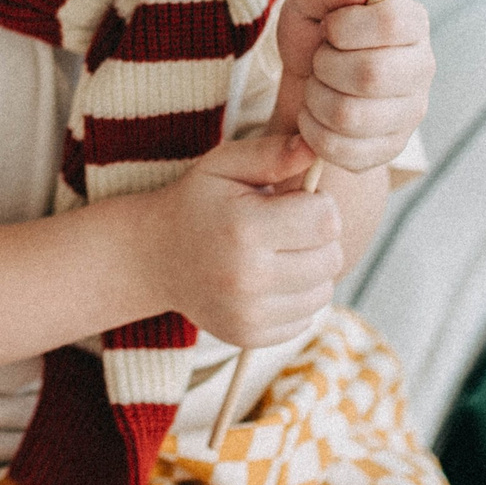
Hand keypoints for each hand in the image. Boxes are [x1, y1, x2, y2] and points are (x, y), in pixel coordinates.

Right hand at [129, 134, 340, 346]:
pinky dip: (295, 300)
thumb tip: (316, 147)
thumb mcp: (224, 165)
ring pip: (323, 292)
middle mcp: (248, 278)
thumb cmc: (197, 202)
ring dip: (310, 271)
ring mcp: (248, 314)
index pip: (327, 220)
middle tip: (285, 228)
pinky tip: (268, 282)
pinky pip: (306, 319)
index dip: (318, 205)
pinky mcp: (250, 337)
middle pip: (331, 258)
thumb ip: (272, 153)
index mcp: (244, 228)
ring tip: (278, 254)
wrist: (154, 257)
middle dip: (317, 239)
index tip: (295, 201)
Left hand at [271, 0, 432, 175]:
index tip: (331, 27)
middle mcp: (421, 68)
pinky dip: (313, 133)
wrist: (304, 85)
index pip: (393, 22)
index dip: (348, 26)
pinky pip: (343, 150)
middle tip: (320, 59)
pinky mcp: (388, 150)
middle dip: (326, 66)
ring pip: (351, 116)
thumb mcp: (310, 0)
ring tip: (316, 86)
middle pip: (371, 74)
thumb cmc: (314, 33)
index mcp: (411, 22)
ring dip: (315, 99)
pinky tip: (314, 117)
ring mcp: (409, 114)